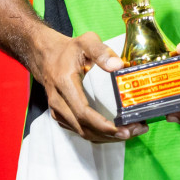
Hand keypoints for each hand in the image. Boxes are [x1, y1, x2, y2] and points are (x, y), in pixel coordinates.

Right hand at [28, 29, 146, 142]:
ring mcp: (57, 111)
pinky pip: (80, 131)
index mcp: (65, 83)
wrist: (46, 55)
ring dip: (106, 137)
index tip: (122, 128)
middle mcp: (58, 101)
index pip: (82, 112)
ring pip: (82, 133)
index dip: (102, 124)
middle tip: (134, 131)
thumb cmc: (68, 50)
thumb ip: (101, 51)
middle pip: (84, 128)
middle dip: (110, 135)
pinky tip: (115, 131)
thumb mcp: (85, 42)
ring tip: (130, 132)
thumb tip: (118, 65)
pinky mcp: (60, 116)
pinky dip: (98, 134)